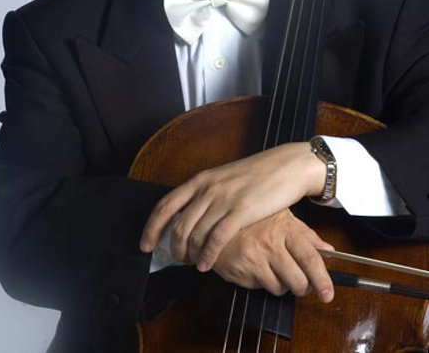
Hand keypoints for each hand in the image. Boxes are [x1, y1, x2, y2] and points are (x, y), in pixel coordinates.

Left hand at [140, 142, 325, 270]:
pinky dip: (207, 256)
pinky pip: (216, 239)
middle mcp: (207, 189)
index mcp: (200, 180)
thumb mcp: (223, 177)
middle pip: (178, 226)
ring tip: (193, 264)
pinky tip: (206, 265)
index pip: (165, 205)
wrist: (285, 166)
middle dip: (173, 248)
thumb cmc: (256, 173)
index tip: (145, 244)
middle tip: (177, 260)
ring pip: (195, 235)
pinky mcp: (241, 211)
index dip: (151, 228)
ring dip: (190, 255)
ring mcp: (223, 199)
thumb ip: (205, 192)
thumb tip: (189, 212)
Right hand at [213, 208, 334, 302]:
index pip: (310, 258)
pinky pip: (260, 288)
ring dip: (281, 284)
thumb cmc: (252, 216)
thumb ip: (305, 234)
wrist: (215, 219)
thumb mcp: (280, 216)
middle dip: (303, 287)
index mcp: (283, 228)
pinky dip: (261, 281)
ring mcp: (253, 259)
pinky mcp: (240, 272)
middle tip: (300, 282)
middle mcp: (269, 243)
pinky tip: (255, 266)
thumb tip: (328, 249)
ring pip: (280, 288)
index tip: (328, 294)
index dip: (322, 280)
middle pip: (298, 281)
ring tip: (272, 267)